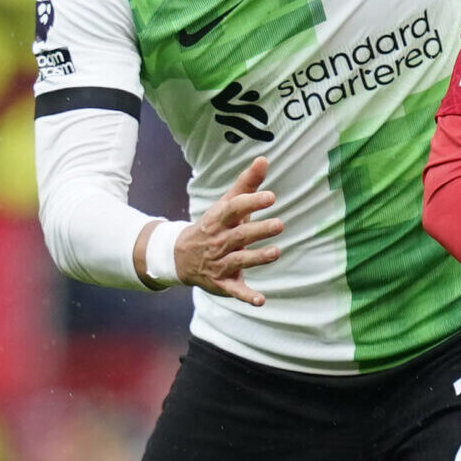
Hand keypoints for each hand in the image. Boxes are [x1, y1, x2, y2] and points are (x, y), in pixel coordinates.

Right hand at [176, 156, 284, 304]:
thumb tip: (264, 159)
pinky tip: (261, 300)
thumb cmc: (213, 225)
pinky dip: (246, 296)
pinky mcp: (222, 283)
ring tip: (276, 252)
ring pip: (239, 261)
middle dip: (258, 230)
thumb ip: (246, 184)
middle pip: (240, 235)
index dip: (251, 202)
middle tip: (279, 224)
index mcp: (219, 220)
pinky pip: (235, 291)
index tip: (271, 197)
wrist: (180, 256)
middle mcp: (219, 241)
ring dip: (257, 258)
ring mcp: (220, 263)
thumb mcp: (226, 205)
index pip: (234, 209)